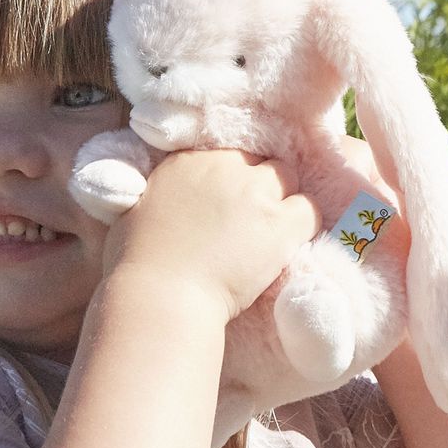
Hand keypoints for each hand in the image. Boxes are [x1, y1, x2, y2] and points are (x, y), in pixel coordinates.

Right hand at [102, 147, 320, 324]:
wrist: (161, 294)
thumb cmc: (138, 261)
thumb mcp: (137, 206)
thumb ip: (162, 189)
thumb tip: (170, 195)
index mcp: (188, 160)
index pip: (228, 153)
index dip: (231, 177)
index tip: (228, 200)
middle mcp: (224, 166)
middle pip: (259, 161)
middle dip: (258, 185)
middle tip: (249, 218)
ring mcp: (255, 193)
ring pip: (287, 177)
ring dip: (282, 200)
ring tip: (270, 231)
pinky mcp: (279, 223)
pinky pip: (309, 209)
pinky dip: (304, 224)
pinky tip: (288, 244)